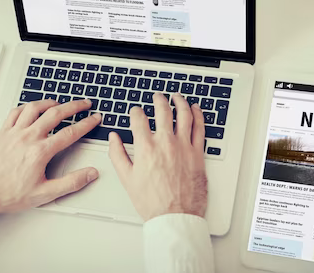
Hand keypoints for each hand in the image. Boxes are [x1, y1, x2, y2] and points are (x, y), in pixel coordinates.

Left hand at [0, 99, 100, 215]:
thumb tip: (90, 174)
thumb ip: (71, 183)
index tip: (95, 118)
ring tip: (59, 102)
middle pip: (55, 114)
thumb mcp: (44, 194)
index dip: (86, 123)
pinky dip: (27, 107)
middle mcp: (28, 137)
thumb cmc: (8, 194)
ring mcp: (14, 133)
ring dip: (50, 102)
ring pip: (35, 108)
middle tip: (84, 103)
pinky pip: (15, 112)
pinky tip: (31, 108)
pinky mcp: (3, 133)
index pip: (70, 132)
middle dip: (73, 106)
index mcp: (40, 152)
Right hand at [109, 93, 206, 220]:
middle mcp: (166, 143)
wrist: (175, 216)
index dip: (136, 112)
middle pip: (163, 110)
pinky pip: (200, 128)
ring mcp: (184, 146)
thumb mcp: (127, 178)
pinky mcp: (198, 153)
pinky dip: (198, 115)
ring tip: (177, 97)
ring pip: (184, 114)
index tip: (136, 112)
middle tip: (157, 97)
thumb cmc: (152, 202)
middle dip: (158, 100)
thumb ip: (117, 154)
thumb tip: (113, 138)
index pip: (139, 119)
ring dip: (180, 101)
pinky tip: (195, 110)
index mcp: (146, 148)